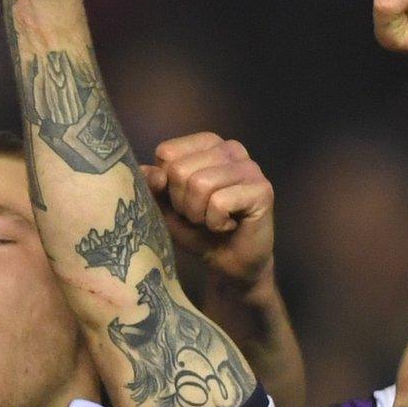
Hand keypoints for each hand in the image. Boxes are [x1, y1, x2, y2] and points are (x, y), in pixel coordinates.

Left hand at [143, 133, 275, 286]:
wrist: (229, 263)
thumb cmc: (197, 230)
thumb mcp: (165, 207)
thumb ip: (153, 186)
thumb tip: (145, 171)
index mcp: (206, 144)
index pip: (166, 153)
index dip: (166, 186)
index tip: (183, 201)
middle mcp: (230, 148)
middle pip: (180, 170)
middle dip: (182, 203)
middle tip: (200, 216)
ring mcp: (249, 166)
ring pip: (199, 185)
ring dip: (198, 215)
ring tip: (212, 221)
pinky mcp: (262, 189)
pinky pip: (219, 203)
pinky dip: (216, 224)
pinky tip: (229, 226)